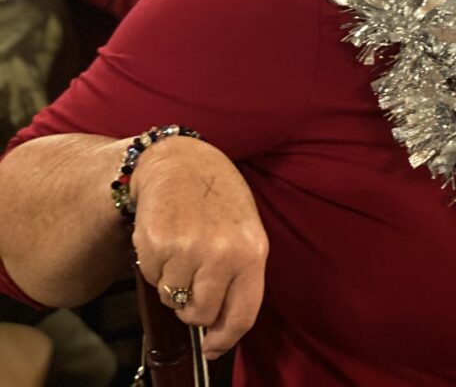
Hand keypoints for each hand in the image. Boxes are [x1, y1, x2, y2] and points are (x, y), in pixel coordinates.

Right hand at [130, 136, 268, 359]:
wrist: (181, 160)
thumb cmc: (216, 197)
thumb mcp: (244, 229)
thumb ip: (239, 274)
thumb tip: (220, 326)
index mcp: (251, 251)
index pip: (241, 315)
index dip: (225, 339)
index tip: (213, 347)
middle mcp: (222, 253)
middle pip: (201, 313)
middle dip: (192, 305)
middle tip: (192, 277)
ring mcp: (188, 249)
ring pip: (171, 298)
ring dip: (171, 282)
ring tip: (181, 247)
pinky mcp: (157, 243)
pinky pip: (151, 278)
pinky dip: (154, 265)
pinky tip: (166, 237)